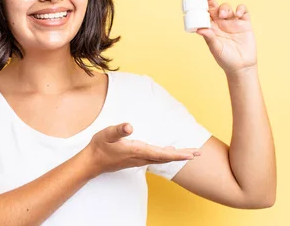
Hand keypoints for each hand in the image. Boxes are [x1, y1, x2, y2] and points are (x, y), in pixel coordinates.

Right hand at [84, 123, 200, 177]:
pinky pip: (155, 158)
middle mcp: (140, 157)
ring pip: (161, 159)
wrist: (92, 163)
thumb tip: (130, 126)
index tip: (191, 154)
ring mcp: (138, 160)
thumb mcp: (107, 134)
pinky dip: (166, 156)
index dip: (178, 154)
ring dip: (175, 156)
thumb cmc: (99, 147)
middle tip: (198, 153)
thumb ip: (118, 130)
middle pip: (166, 158)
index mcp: (137, 150)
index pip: (162, 154)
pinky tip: (168, 153)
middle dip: (182, 155)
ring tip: (188, 153)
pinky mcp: (135, 159)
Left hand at [193, 0, 257, 74]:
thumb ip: (209, 38)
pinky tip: (238, 14)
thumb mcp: (215, 49)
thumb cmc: (225, 59)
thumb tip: (199, 29)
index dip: (199, 4)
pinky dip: (241, 9)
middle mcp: (220, 23)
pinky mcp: (245, 24)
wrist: (241, 67)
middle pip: (214, 7)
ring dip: (224, 8)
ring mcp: (233, 22)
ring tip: (223, 15)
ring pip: (227, 8)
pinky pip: (243, 11)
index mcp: (211, 28)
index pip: (203, 13)